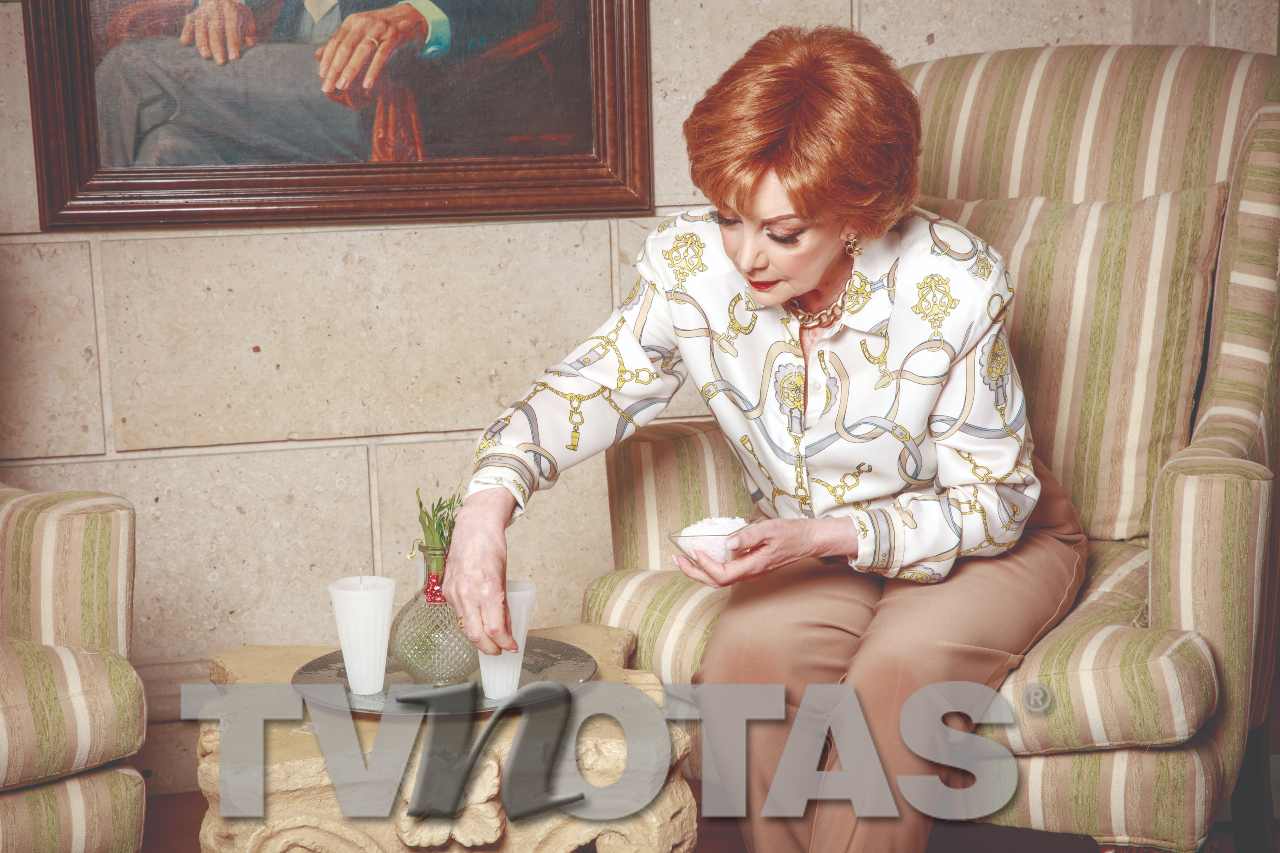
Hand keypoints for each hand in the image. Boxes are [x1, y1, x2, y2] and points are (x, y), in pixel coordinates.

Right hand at [180, 0, 257, 63]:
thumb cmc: (236, 12)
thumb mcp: (247, 17)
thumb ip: (250, 31)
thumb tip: (249, 43)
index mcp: (231, 10)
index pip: (232, 28)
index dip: (233, 43)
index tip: (234, 58)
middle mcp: (216, 10)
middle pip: (215, 29)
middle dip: (217, 47)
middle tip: (221, 62)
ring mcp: (203, 12)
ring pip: (200, 27)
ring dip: (202, 42)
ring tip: (206, 56)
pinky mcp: (194, 14)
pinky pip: (188, 23)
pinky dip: (186, 32)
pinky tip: (185, 42)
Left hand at [314, 5, 428, 94]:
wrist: (411, 17)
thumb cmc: (382, 29)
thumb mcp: (359, 32)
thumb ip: (341, 43)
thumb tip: (318, 56)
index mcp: (352, 22)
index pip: (335, 42)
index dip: (327, 59)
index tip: (322, 76)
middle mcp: (363, 23)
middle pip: (345, 48)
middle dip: (335, 69)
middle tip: (328, 87)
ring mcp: (379, 29)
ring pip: (361, 51)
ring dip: (351, 70)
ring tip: (343, 86)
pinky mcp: (394, 36)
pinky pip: (381, 55)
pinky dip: (373, 70)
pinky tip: (367, 84)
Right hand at [442, 494, 519, 655]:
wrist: (473, 527)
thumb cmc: (491, 547)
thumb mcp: (504, 577)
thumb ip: (503, 604)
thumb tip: (507, 628)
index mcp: (487, 590)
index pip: (495, 629)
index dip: (504, 643)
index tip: (511, 647)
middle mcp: (467, 594)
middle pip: (475, 635)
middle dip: (488, 648)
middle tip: (499, 651)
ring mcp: (454, 592)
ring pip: (464, 626)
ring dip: (477, 637)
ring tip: (489, 640)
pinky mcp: (446, 590)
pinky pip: (458, 612)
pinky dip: (469, 619)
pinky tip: (476, 618)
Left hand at [672, 517, 857, 587]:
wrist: (809, 540)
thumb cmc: (792, 533)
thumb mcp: (771, 529)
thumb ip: (750, 535)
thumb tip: (729, 542)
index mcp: (754, 566)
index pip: (724, 574)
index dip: (707, 566)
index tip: (697, 550)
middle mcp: (750, 573)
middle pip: (716, 582)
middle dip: (694, 572)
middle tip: (677, 558)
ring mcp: (750, 571)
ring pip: (719, 579)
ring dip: (699, 570)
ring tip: (682, 558)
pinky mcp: (750, 566)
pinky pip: (726, 571)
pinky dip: (710, 565)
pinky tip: (702, 554)